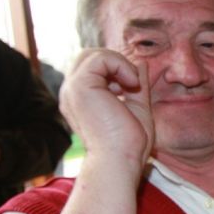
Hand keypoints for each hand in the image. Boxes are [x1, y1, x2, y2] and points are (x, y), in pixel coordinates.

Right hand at [60, 49, 153, 172]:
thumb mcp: (137, 107)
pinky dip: (121, 65)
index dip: (116, 69)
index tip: (133, 88)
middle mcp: (71, 93)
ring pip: (93, 54)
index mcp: (81, 98)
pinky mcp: (80, 86)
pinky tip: (130, 84)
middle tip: (132, 84)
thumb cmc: (129, 143)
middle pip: (89, 56)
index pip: (94, 67)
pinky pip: (100, 58)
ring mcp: (72, 89)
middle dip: (115, 62)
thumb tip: (142, 63)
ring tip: (132, 85)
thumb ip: (136, 85)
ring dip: (119, 63)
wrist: (120, 159)